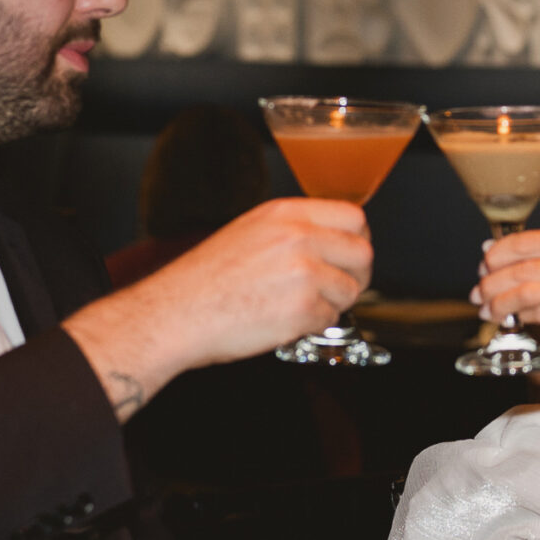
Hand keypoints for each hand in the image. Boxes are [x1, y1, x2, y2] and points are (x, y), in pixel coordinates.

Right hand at [66, 198, 369, 417]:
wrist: (176, 313)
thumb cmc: (205, 280)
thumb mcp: (251, 232)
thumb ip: (293, 230)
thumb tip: (330, 240)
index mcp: (286, 214)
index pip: (354, 217)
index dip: (356, 240)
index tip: (349, 255)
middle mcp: (299, 237)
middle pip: (363, 253)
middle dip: (355, 275)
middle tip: (338, 287)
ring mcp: (304, 272)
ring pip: (350, 290)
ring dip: (332, 304)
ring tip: (297, 306)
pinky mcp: (302, 308)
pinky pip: (330, 319)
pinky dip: (312, 326)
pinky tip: (282, 321)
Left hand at [473, 224, 539, 357]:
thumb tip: (513, 260)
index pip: (526, 241)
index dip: (496, 255)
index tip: (483, 265)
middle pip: (521, 268)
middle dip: (490, 281)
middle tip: (478, 292)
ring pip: (527, 293)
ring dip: (499, 303)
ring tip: (488, 310)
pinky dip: (522, 318)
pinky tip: (514, 320)